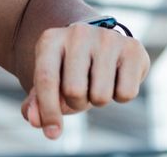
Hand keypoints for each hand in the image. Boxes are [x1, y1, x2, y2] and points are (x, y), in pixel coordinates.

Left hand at [19, 21, 149, 139]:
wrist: (99, 43)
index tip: (53, 134)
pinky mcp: (133, 48)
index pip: (46, 79)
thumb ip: (37, 102)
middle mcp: (78, 33)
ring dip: (98, 100)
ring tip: (97, 82)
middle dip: (76, 103)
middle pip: (74, 91)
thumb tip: (33, 120)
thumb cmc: (70, 69)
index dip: (48, 110)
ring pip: (101, 96)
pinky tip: (116, 78)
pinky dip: (120, 96)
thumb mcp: (51, 82)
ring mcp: (107, 38)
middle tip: (80, 90)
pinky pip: (126, 94)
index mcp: (51, 39)